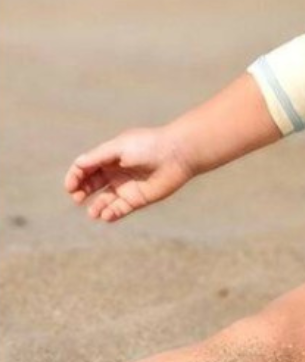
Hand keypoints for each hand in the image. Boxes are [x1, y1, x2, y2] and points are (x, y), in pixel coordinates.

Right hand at [64, 127, 194, 221]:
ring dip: (96, 207)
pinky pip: (119, 210)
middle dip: (81, 192)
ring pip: (104, 200)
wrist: (177, 155)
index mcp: (109, 156)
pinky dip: (110, 214)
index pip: (85, 168)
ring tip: (94, 212)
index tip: (71, 187)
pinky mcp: (137, 199)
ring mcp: (126, 186)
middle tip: (78, 197)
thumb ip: (97, 157)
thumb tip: (78, 165)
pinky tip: (107, 215)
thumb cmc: (149, 146)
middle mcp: (115, 172)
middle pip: (90, 185)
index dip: (74, 177)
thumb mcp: (119, 147)